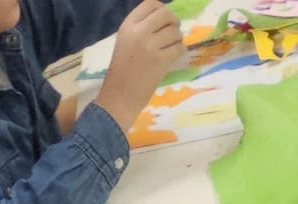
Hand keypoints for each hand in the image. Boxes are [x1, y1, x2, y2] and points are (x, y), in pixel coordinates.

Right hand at [96, 0, 186, 132]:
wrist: (118, 99)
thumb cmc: (121, 74)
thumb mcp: (125, 42)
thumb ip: (141, 28)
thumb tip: (165, 18)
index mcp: (128, 26)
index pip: (151, 4)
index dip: (162, 10)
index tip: (164, 21)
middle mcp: (139, 32)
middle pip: (166, 14)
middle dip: (173, 22)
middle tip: (172, 33)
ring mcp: (150, 46)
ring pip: (175, 32)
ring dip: (177, 39)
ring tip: (169, 49)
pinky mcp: (161, 61)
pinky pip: (179, 47)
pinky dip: (179, 51)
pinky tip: (172, 57)